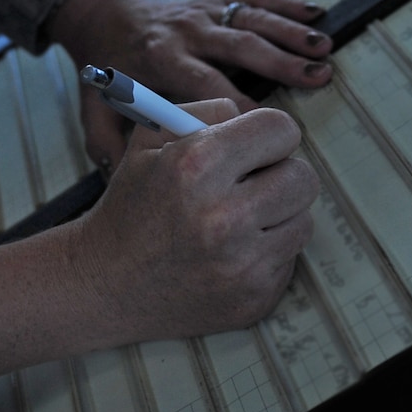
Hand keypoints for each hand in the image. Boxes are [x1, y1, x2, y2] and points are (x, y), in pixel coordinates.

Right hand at [0, 100, 318, 375]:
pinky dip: (266, 253)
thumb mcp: (150, 141)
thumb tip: (256, 116)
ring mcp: (243, 264)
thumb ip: (206, 112)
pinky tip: (230, 253)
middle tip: (253, 182)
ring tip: (237, 220)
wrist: (107, 283)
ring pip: (302, 220)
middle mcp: (224, 216)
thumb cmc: (132, 205)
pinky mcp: (256, 299)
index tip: (257, 146)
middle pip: (303, 177)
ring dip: (276, 215)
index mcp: (197, 165)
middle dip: (280, 174)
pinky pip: (289, 259)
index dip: (269, 134)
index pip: (281, 129)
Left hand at [48, 0, 330, 169]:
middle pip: (237, 46)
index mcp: (160, 61)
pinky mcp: (213, 3)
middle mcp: (185, 33)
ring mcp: (201, 14)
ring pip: (250, 20)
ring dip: (290, 34)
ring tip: (324, 51)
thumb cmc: (105, 74)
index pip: (204, 84)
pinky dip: (285, 5)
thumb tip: (128, 184)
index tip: (268, 131)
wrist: (100, 20)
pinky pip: (252, 0)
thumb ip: (108, 147)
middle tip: (317, 78)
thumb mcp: (96, 112)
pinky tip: (317, 14)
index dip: (237, 104)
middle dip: (279, 61)